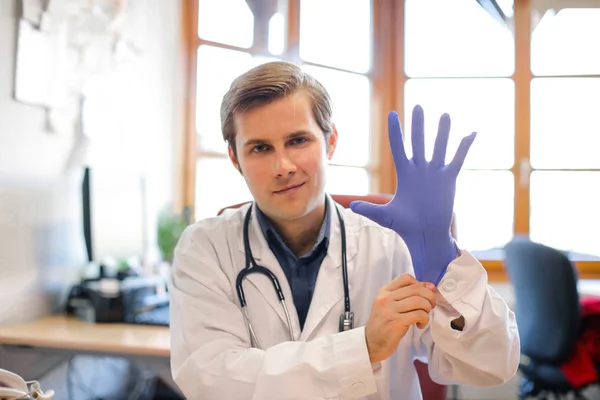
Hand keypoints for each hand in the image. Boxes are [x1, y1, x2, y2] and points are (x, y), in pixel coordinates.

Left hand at [350, 105, 475, 283]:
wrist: (425, 235)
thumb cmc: (405, 226)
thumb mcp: (385, 216)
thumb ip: (370, 209)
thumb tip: (351, 207)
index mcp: (404, 174)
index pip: (399, 147)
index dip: (395, 132)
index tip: (392, 114)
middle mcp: (420, 170)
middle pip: (418, 142)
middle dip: (418, 125)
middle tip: (419, 106)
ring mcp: (435, 174)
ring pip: (439, 147)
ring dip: (443, 132)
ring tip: (445, 115)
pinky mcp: (448, 180)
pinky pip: (457, 159)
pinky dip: (464, 147)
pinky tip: (471, 133)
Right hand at [365, 274, 435, 362]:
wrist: (371, 343)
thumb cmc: (383, 324)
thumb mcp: (390, 305)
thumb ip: (406, 295)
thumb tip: (430, 286)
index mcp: (384, 291)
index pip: (406, 278)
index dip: (421, 284)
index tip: (426, 293)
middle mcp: (386, 298)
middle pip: (415, 289)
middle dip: (429, 297)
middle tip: (430, 306)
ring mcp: (390, 310)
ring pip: (418, 301)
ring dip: (427, 308)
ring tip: (424, 316)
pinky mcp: (396, 323)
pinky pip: (418, 315)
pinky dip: (424, 319)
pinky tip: (420, 324)